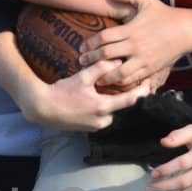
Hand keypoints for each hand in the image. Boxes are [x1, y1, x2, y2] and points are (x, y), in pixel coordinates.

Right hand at [23, 59, 148, 131]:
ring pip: (112, 112)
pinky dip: (103, 108)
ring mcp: (96, 126)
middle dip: (125, 95)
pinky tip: (95, 99)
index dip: (143, 90)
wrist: (42, 109)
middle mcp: (102, 120)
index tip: (149, 82)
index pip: (131, 100)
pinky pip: (102, 117)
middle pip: (122, 107)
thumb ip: (101, 68)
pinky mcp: (90, 129)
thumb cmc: (61, 92)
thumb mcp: (82, 77)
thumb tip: (117, 62)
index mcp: (103, 107)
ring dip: (112, 102)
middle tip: (129, 82)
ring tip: (107, 90)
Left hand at [79, 0, 191, 89]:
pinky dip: (122, 83)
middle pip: (106, 55)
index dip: (90, 43)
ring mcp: (143, 59)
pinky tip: (115, 83)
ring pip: (118, 72)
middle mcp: (135, 45)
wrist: (186, 31)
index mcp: (131, 29)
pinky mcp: (151, 69)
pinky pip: (133, 79)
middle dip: (91, 59)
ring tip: (96, 78)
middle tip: (81, 62)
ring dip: (104, 76)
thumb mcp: (147, 0)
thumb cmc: (165, 14)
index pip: (104, 38)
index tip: (82, 47)